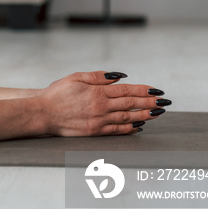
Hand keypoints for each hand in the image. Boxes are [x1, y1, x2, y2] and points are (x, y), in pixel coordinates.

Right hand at [40, 70, 169, 136]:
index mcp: (97, 92)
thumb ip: (98, 77)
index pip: (126, 90)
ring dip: (144, 115)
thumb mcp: (77, 77)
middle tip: (164, 102)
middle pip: (130, 104)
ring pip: (127, 118)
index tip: (156, 90)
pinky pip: (116, 131)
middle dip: (149, 102)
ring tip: (157, 113)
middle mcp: (101, 107)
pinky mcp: (94, 132)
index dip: (143, 90)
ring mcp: (98, 121)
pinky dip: (130, 129)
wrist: (43, 113)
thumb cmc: (57, 93)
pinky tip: (139, 126)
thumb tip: (118, 77)